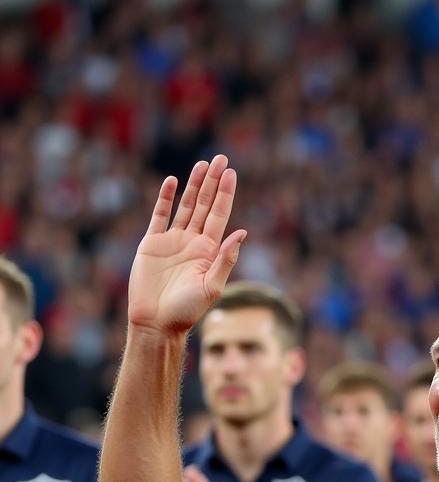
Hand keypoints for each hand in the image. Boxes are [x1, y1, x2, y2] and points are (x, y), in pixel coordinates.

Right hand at [128, 155, 246, 334]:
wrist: (157, 322)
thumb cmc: (187, 311)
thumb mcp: (212, 286)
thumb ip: (226, 259)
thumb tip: (242, 233)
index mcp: (209, 251)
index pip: (220, 215)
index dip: (225, 194)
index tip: (232, 173)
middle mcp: (193, 242)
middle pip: (205, 205)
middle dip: (213, 182)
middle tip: (221, 159)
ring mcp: (173, 241)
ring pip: (186, 206)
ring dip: (194, 186)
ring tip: (203, 165)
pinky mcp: (152, 243)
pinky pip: (160, 216)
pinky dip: (166, 199)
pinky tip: (173, 182)